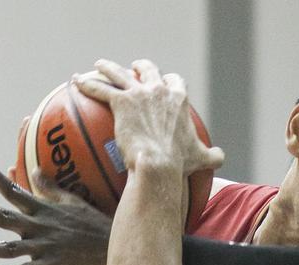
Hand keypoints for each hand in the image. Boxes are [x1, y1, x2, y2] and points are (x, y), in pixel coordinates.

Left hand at [0, 158, 112, 264]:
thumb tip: (32, 170)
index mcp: (43, 210)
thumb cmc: (93, 224)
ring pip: (10, 248)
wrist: (112, 248)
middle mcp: (39, 226)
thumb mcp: (73, 201)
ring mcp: (44, 246)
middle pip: (4, 216)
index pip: (14, 191)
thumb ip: (50, 188)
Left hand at [75, 59, 223, 174]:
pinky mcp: (120, 102)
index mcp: (179, 99)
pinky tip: (77, 82)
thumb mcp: (203, 158)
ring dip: (108, 67)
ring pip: (118, 72)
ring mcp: (138, 94)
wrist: (159, 165)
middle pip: (148, 69)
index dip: (168, 81)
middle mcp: (159, 90)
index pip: (174, 81)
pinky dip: (87, 83)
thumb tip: (221, 157)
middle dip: (140, 67)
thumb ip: (214, 155)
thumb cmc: (180, 163)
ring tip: (99, 66)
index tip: (163, 84)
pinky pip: (100, 88)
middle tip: (133, 71)